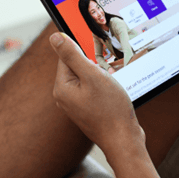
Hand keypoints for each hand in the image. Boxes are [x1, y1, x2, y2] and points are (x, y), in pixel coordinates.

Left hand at [50, 33, 143, 153]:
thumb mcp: (92, 76)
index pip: (67, 56)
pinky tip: (113, 94)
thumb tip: (54, 37)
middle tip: (107, 74)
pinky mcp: (88, 108)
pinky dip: (104, 86)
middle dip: (94, 65)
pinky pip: (93, 88)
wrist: (124, 140)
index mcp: (62, 87)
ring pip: (88, 77)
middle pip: (77, 65)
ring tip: (111, 87)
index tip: (98, 56)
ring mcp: (76, 104)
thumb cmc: (110, 110)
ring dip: (101, 76)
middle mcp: (65, 96)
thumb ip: (73, 55)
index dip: (85, 51)